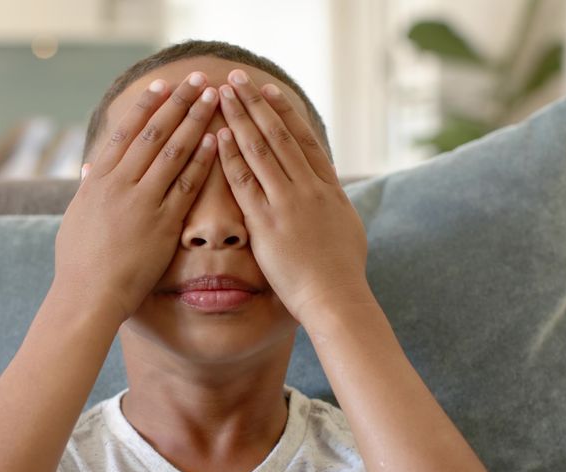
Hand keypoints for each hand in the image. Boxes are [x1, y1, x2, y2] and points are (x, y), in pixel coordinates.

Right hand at [52, 73, 218, 322]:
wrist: (87, 296)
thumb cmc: (79, 264)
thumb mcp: (76, 218)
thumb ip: (86, 190)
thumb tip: (88, 169)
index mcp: (97, 181)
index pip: (124, 133)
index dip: (146, 106)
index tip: (162, 85)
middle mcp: (119, 185)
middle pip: (153, 133)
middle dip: (177, 103)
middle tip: (198, 80)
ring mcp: (141, 202)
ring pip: (172, 152)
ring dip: (194, 121)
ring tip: (212, 99)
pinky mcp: (162, 224)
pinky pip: (185, 185)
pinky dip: (201, 160)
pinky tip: (215, 141)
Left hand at [215, 69, 371, 323]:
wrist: (336, 298)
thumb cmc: (342, 271)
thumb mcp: (347, 226)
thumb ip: (335, 199)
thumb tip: (330, 176)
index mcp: (330, 188)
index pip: (305, 140)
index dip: (286, 113)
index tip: (270, 92)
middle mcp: (309, 188)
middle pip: (280, 135)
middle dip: (256, 104)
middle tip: (238, 79)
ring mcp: (288, 203)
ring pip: (261, 150)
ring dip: (240, 118)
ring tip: (222, 95)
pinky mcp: (267, 222)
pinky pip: (245, 181)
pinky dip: (232, 155)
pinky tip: (219, 135)